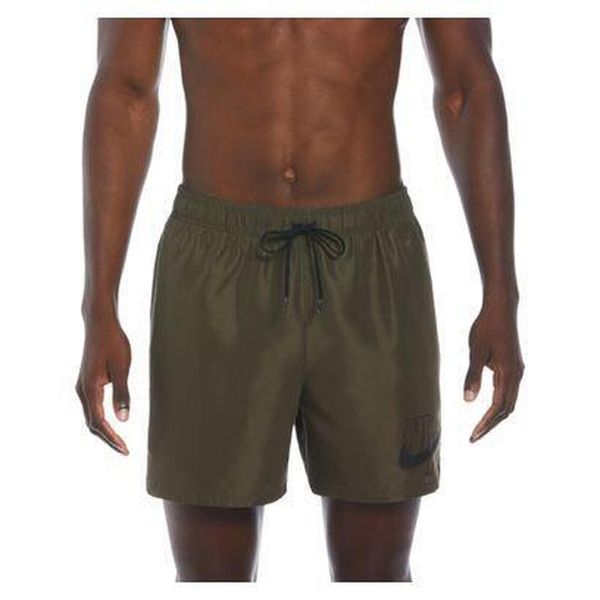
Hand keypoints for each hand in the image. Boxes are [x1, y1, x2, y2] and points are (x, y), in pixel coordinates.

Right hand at [76, 315, 130, 453]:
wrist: (100, 324)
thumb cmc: (114, 342)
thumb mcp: (122, 367)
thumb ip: (122, 393)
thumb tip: (124, 419)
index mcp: (89, 389)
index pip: (98, 422)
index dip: (112, 438)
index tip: (125, 449)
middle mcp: (82, 390)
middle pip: (92, 423)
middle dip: (108, 438)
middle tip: (124, 450)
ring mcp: (82, 386)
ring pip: (90, 416)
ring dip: (104, 430)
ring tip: (119, 441)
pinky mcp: (86, 382)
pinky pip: (91, 407)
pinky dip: (100, 419)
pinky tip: (112, 422)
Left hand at [464, 300, 523, 442]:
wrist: (501, 309)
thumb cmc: (486, 327)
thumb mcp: (475, 351)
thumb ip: (472, 376)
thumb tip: (468, 401)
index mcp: (508, 374)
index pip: (498, 408)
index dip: (486, 424)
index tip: (473, 435)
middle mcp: (517, 375)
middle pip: (507, 409)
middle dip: (491, 425)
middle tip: (474, 437)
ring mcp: (517, 371)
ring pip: (510, 401)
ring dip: (496, 416)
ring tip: (480, 427)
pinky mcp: (514, 366)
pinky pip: (509, 392)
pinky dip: (500, 404)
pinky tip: (488, 407)